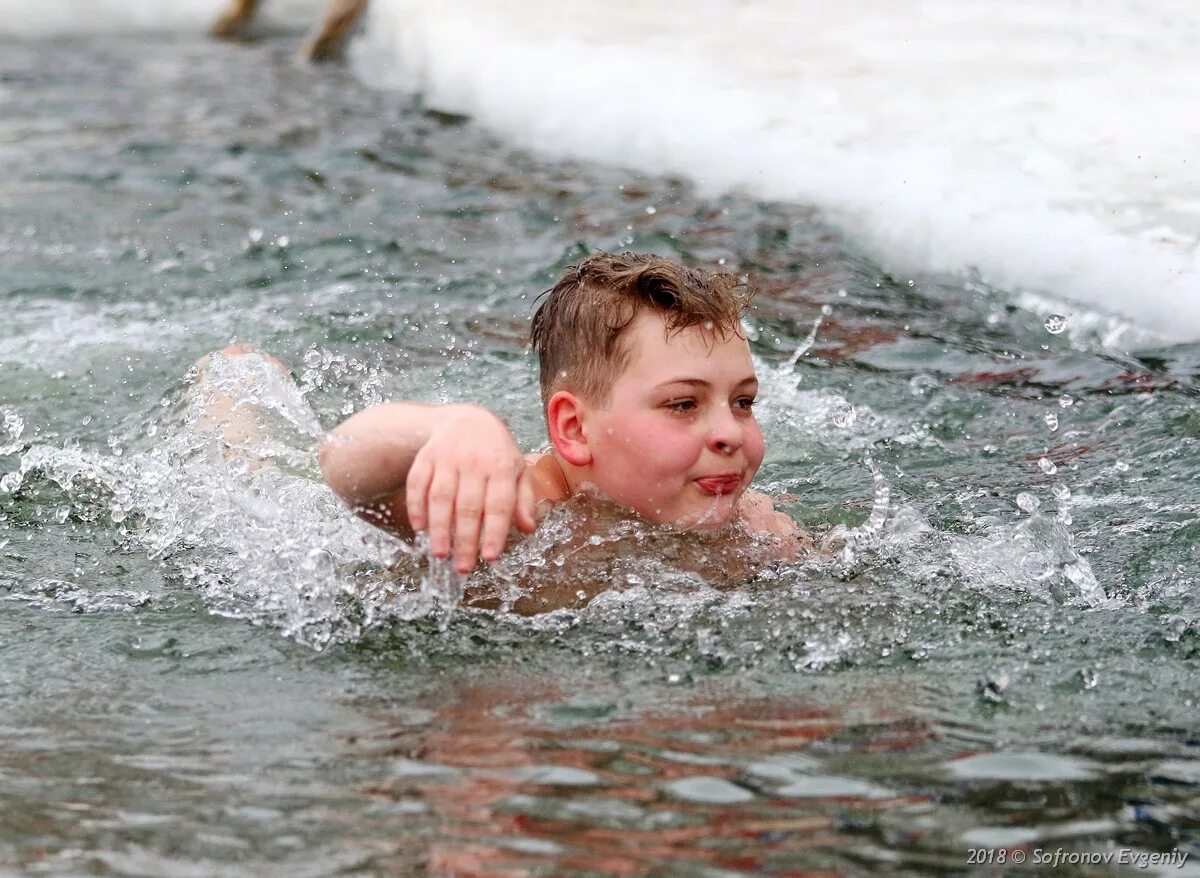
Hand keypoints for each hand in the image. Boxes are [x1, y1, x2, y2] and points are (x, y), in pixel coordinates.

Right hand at [405, 405, 536, 572]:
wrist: (468, 419)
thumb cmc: (497, 454)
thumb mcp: (517, 470)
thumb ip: (523, 499)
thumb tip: (528, 528)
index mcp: (502, 467)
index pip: (499, 505)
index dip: (495, 532)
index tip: (490, 557)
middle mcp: (475, 461)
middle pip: (468, 506)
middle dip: (465, 539)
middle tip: (463, 568)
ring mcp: (448, 457)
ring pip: (441, 496)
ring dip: (439, 528)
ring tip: (440, 554)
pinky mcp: (427, 456)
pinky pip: (418, 482)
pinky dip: (416, 505)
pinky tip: (420, 528)